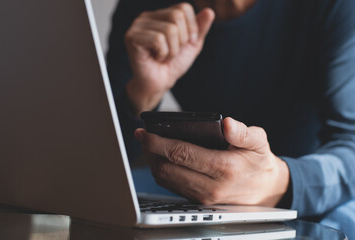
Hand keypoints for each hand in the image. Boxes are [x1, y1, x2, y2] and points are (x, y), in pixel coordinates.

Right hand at [124, 3, 214, 115]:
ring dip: (172, 50)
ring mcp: (137, 25)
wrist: (159, 84)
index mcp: (160, 14)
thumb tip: (209, 11)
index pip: (184, 8)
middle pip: (177, 16)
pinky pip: (158, 40)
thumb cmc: (172, 65)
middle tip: (171, 52)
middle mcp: (147, 16)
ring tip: (162, 56)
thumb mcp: (191, 45)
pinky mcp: (132, 37)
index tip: (183, 44)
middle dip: (181, 40)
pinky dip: (163, 53)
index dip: (191, 28)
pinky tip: (155, 58)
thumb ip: (200, 28)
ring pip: (169, 30)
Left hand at [134, 117, 289, 206]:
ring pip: (166, 179)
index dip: (159, 142)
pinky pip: (172, 186)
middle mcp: (210, 186)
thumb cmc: (258, 163)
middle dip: (150, 151)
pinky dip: (162, 171)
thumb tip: (226, 124)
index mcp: (224, 168)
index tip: (146, 132)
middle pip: (168, 168)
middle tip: (143, 136)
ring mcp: (203, 197)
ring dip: (153, 161)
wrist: (265, 191)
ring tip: (149, 146)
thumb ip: (243, 132)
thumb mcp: (259, 142)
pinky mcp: (198, 201)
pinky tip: (160, 158)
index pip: (182, 154)